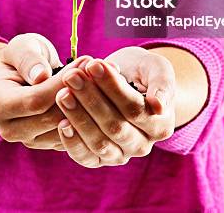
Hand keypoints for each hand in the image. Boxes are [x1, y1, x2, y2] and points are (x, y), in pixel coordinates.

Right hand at [0, 32, 91, 150]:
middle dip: (79, 94)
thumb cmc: (23, 58)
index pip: (36, 100)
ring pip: (66, 130)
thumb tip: (41, 76)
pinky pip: (74, 135)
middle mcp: (10, 129)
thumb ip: (28, 58)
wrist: (23, 77)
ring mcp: (30, 141)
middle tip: (98, 69)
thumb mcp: (21, 47)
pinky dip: (88, 115)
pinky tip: (100, 93)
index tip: (85, 60)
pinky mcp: (49, 144)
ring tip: (102, 78)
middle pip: (52, 119)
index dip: (62, 83)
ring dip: (87, 105)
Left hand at [55, 47, 175, 166]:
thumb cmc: (142, 71)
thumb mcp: (156, 68)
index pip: (134, 108)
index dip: (112, 87)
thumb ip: (162, 84)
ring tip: (63, 93)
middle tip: (71, 76)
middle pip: (115, 126)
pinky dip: (72, 143)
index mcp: (160, 125)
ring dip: (78, 117)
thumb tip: (158, 105)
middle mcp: (142, 145)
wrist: (128, 81)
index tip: (93, 64)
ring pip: (99, 143)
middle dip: (90, 99)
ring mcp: (121, 155)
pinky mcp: (100, 159)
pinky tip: (61, 122)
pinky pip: (86, 157)